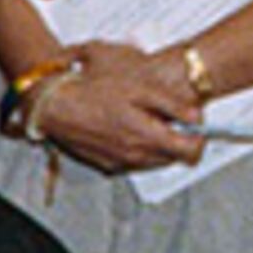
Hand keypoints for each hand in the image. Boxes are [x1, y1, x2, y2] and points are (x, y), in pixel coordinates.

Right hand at [30, 46, 202, 175]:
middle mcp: (134, 155)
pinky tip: (126, 127)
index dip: (199, 139)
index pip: (190, 152)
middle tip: (171, 119)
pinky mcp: (104, 164)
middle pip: (173, 158)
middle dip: (177, 140)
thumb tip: (196, 118)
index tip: (197, 127)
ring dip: (157, 144)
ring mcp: (118, 162)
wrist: (53, 106)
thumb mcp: (140, 88)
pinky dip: (136, 148)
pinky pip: (132, 161)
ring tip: (146, 119)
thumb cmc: (91, 92)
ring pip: (153, 161)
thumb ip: (174, 105)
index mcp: (146, 136)